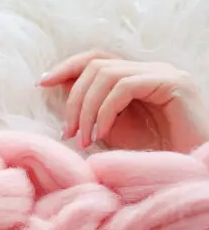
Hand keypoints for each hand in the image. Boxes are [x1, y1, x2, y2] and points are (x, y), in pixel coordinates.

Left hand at [38, 50, 208, 152]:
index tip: (41, 84)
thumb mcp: (111, 128)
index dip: (66, 67)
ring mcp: (164, 73)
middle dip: (73, 99)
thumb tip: (56, 86)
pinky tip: (101, 134)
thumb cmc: (153, 154)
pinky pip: (125, 87)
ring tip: (82, 138)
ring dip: (86, 108)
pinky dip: (105, 110)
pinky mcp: (174, 83)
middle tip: (67, 132)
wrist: (188, 171)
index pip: (96, 59)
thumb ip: (90, 107)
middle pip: (96, 65)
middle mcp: (151, 69)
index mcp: (136, 76)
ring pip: (107, 74)